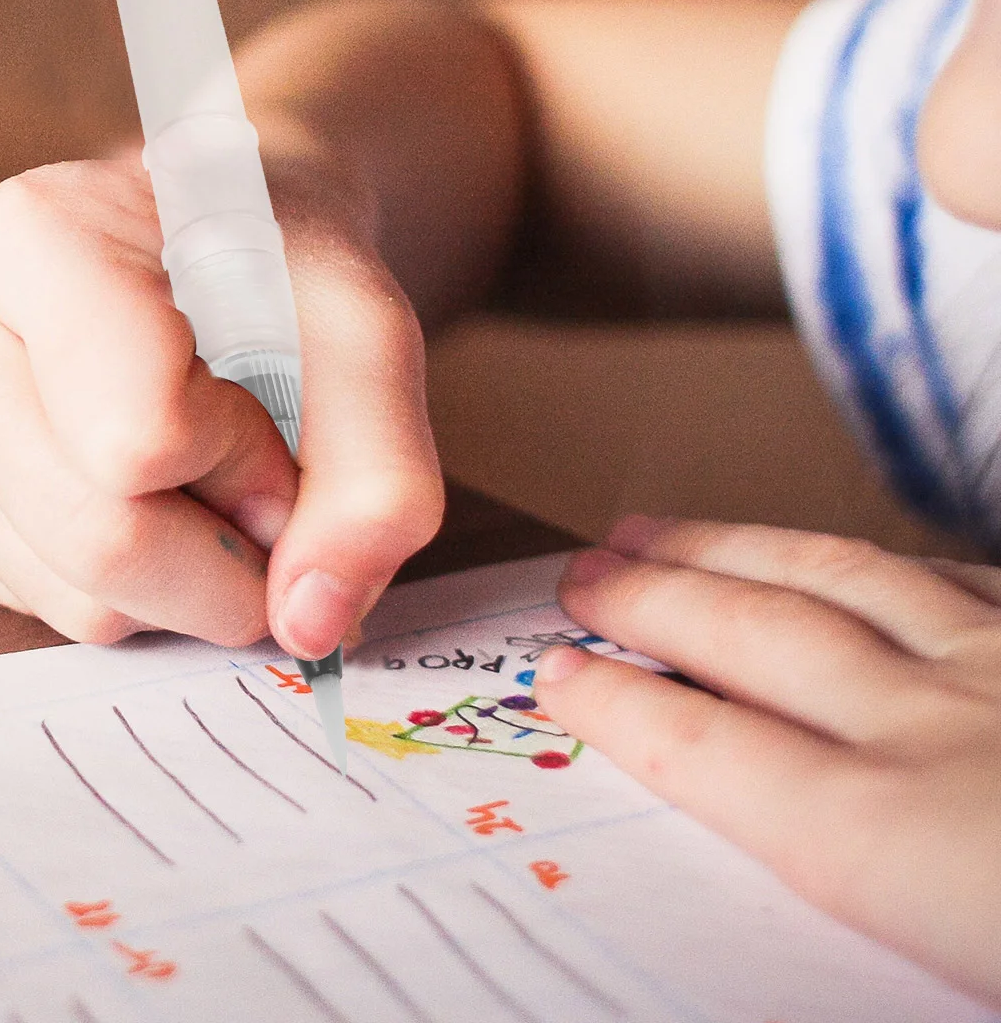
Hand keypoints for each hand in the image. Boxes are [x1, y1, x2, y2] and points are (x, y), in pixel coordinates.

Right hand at [0, 154, 442, 654]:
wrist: (208, 244)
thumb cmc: (277, 270)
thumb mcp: (367, 335)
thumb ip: (379, 477)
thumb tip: (310, 623)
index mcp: (34, 237)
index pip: (140, 439)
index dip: (248, 465)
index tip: (279, 418)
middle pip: (96, 538)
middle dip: (224, 558)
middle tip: (268, 495)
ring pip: (70, 596)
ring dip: (180, 578)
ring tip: (199, 474)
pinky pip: (37, 608)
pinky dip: (126, 586)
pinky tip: (138, 494)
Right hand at [535, 517, 1000, 1005]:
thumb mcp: (951, 985)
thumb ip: (845, 885)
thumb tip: (773, 852)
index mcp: (895, 841)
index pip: (706, 749)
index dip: (614, 706)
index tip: (555, 673)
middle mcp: (934, 726)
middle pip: (750, 633)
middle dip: (648, 598)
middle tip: (580, 573)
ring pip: (839, 574)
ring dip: (731, 546)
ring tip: (658, 530)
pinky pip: (953, 572)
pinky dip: (875, 560)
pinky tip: (845, 557)